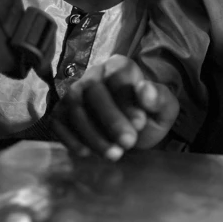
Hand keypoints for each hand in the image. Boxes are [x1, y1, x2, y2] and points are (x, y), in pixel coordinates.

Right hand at [50, 55, 178, 160]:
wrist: (132, 132)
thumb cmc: (148, 116)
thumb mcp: (164, 109)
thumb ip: (159, 98)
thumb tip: (145, 89)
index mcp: (120, 66)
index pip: (118, 77)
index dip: (127, 101)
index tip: (140, 124)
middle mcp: (93, 75)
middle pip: (93, 91)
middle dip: (110, 120)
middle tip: (128, 143)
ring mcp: (74, 93)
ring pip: (75, 107)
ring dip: (93, 134)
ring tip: (114, 154)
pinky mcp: (61, 113)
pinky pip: (58, 122)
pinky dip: (70, 138)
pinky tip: (87, 153)